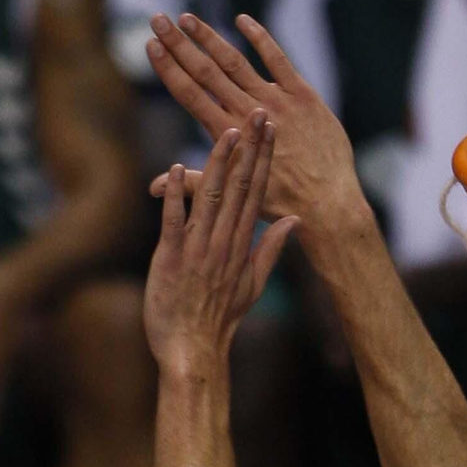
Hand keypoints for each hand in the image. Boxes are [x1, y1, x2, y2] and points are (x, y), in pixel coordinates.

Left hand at [142, 113, 295, 372]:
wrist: (194, 352)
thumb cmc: (219, 320)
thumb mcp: (252, 285)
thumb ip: (271, 250)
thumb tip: (293, 223)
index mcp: (242, 247)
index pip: (257, 195)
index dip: (264, 160)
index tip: (271, 131)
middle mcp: (224, 244)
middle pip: (240, 189)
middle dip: (249, 150)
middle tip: (257, 115)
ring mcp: (199, 251)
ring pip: (211, 200)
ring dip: (218, 164)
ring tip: (227, 132)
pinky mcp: (172, 260)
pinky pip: (175, 223)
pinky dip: (176, 197)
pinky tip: (178, 169)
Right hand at [146, 13, 365, 231]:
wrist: (327, 203)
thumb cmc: (280, 202)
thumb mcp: (234, 195)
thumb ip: (194, 182)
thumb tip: (152, 188)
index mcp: (228, 136)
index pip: (190, 95)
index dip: (168, 69)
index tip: (150, 45)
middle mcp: (248, 114)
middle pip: (206, 72)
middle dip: (179, 44)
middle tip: (157, 19)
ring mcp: (275, 101)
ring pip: (235, 62)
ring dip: (209, 37)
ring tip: (186, 18)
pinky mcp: (302, 95)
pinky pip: (278, 60)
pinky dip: (260, 38)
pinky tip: (242, 20)